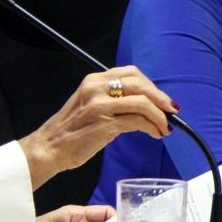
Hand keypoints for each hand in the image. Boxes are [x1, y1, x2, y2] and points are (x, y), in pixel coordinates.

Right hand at [18, 67, 176, 188]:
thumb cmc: (70, 131)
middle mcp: (96, 88)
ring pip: (142, 102)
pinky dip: (152, 127)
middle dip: (160, 97)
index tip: (161, 98)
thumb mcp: (89, 105)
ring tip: (166, 127)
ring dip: (160, 115)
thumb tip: (143, 105)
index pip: (131, 73)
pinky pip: (137, 120)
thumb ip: (111, 99)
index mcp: (93, 80)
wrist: (49, 148)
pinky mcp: (104, 124)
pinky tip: (156, 134)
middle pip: (140, 84)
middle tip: (172, 110)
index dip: (151, 85)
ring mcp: (100, 105)